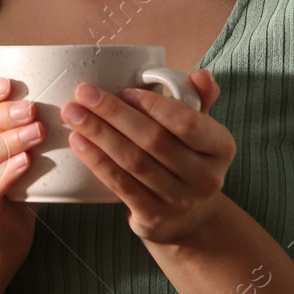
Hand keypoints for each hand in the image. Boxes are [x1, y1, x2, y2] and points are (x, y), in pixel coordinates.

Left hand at [60, 70, 234, 246]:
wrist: (189, 218)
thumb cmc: (187, 159)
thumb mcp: (200, 131)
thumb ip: (198, 100)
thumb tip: (201, 75)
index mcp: (220, 147)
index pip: (188, 123)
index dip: (154, 105)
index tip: (125, 90)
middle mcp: (205, 177)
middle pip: (153, 140)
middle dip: (114, 113)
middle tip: (84, 93)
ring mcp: (179, 200)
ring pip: (133, 162)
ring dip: (99, 134)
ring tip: (73, 113)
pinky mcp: (153, 217)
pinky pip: (120, 185)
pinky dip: (97, 161)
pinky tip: (78, 141)